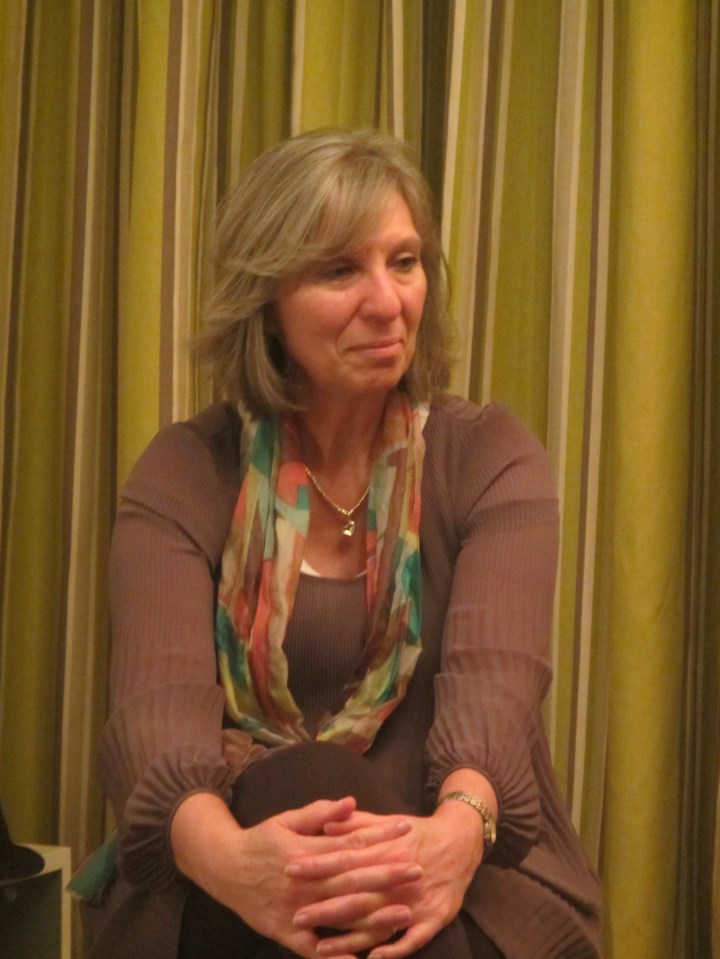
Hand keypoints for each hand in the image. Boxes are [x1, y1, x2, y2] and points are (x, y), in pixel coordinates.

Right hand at [171, 793, 420, 958]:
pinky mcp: (285, 933)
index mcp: (305, 851)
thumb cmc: (260, 840)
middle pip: (352, 880)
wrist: (223, 868)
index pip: (350, 843)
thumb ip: (320, 813)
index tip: (406, 829)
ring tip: (405, 912)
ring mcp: (294, 910)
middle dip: (387, 875)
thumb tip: (351, 802)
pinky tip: (362, 956)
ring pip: (340, 915)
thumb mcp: (286, 819)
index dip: (379, 836)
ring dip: (374, 916)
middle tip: (417, 870)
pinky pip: (314, 949)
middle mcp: (302, 882)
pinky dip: (337, 955)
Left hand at [288, 802, 484, 958]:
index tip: (291, 869)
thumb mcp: (387, 821)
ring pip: (378, 923)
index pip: (344, 859)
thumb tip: (327, 825)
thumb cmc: (416, 832)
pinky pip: (412, 939)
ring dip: (350, 938)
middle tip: (296, 916)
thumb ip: (357, 824)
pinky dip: (393, 949)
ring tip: (320, 948)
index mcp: (384, 850)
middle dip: (325, 907)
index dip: (318, 865)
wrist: (461, 840)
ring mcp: (415, 900)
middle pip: (357, 894)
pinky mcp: (433, 917)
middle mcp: (397, 877)